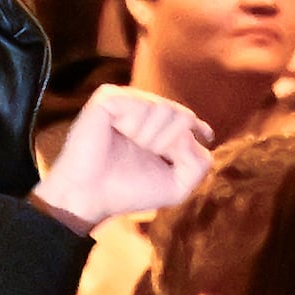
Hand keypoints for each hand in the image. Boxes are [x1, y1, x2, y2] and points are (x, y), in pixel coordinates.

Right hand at [33, 84, 215, 232]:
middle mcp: (142, 110)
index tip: (203, 137)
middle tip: (146, 154)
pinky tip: (120, 133)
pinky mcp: (108, 98)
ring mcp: (125, 101)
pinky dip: (136, 125)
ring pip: (165, 108)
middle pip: (182, 115)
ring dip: (151, 137)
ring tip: (130, 146)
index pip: (187, 118)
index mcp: (156, 127)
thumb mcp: (176, 186)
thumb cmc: (129, 190)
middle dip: (170, 143)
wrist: (91, 196)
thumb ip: (199, 163)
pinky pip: (141, 104)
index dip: (196, 129)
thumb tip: (199, 135)